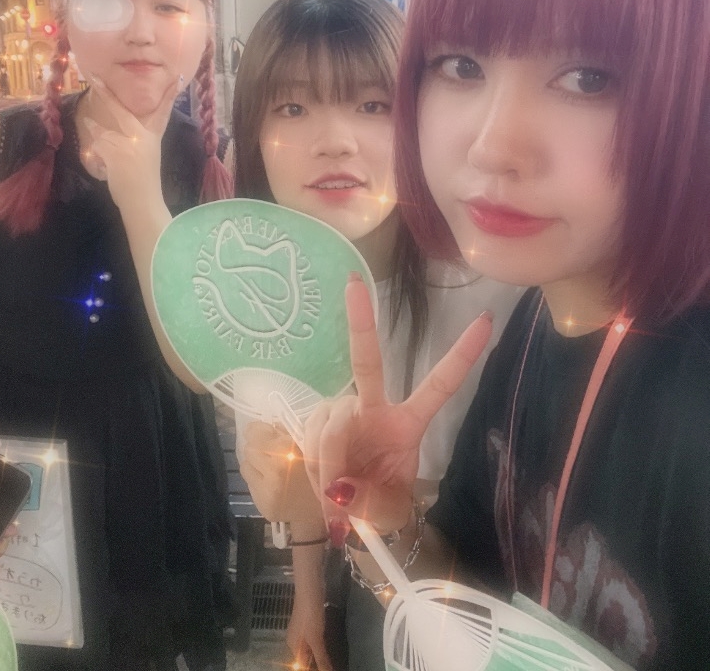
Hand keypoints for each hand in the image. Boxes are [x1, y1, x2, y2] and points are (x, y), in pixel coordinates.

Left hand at [82, 73, 179, 213]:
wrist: (143, 201)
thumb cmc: (144, 183)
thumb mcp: (147, 157)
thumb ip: (136, 142)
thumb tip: (117, 133)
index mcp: (153, 137)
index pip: (162, 112)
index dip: (168, 96)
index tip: (175, 79)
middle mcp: (142, 137)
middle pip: (122, 112)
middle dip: (107, 94)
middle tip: (95, 78)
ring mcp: (129, 144)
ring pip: (104, 132)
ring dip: (95, 129)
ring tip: (88, 122)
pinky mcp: (116, 153)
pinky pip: (98, 145)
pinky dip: (94, 151)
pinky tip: (95, 156)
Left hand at [240, 422, 322, 524]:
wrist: (332, 505)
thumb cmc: (321, 467)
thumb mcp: (308, 441)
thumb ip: (285, 432)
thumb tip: (268, 428)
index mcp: (286, 452)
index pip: (253, 433)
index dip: (258, 431)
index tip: (266, 434)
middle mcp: (273, 474)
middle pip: (248, 450)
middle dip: (258, 448)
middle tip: (271, 451)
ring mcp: (266, 494)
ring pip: (245, 467)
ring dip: (255, 465)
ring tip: (271, 468)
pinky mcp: (262, 507)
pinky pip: (250, 485)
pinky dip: (259, 480)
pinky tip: (274, 483)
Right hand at [286, 585, 331, 670]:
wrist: (310, 588)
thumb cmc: (311, 615)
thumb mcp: (316, 639)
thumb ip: (321, 659)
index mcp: (294, 647)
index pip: (302, 666)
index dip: (314, 669)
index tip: (328, 669)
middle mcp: (296, 640)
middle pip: (306, 658)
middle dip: (317, 663)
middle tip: (333, 666)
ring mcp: (302, 630)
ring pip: (311, 649)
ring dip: (321, 655)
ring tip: (334, 661)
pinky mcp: (309, 622)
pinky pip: (315, 639)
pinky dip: (321, 645)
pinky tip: (329, 646)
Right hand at [304, 276, 491, 544]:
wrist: (350, 515)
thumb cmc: (380, 504)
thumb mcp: (385, 512)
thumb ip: (367, 500)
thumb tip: (337, 488)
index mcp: (408, 423)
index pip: (440, 385)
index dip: (462, 355)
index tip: (486, 320)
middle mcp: (375, 407)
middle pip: (366, 362)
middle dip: (362, 321)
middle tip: (354, 283)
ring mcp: (343, 411)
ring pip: (331, 423)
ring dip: (328, 463)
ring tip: (335, 496)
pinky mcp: (318, 421)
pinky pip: (311, 437)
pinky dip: (314, 465)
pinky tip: (322, 483)